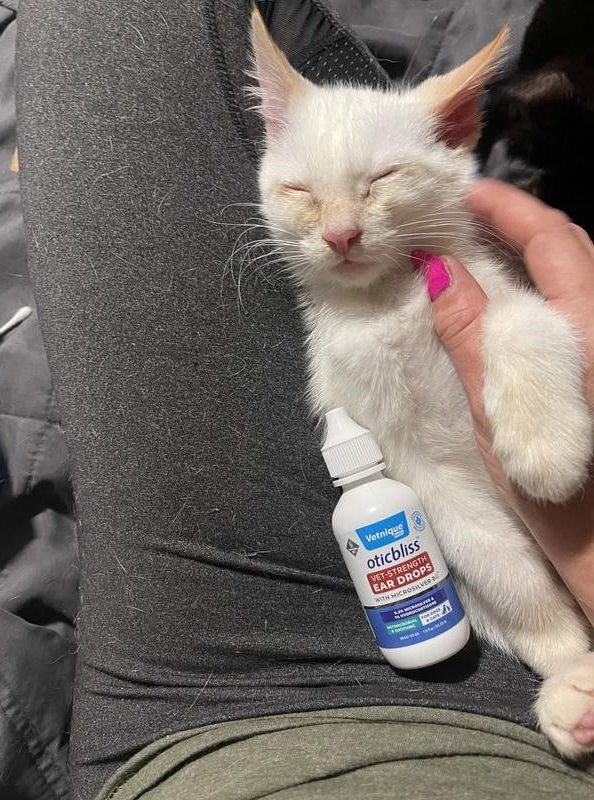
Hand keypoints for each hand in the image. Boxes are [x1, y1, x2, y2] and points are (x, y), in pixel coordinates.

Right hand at [416, 178, 593, 624]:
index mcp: (585, 325)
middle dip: (521, 222)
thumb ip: (470, 332)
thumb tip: (436, 267)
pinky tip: (512, 299)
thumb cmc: (548, 486)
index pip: (550, 239)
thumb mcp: (493, 408)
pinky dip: (544, 286)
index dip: (508, 207)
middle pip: (571, 247)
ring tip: (483, 249)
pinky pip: (578, 303)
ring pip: (579, 274)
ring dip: (533, 252)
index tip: (464, 193)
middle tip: (468, 219)